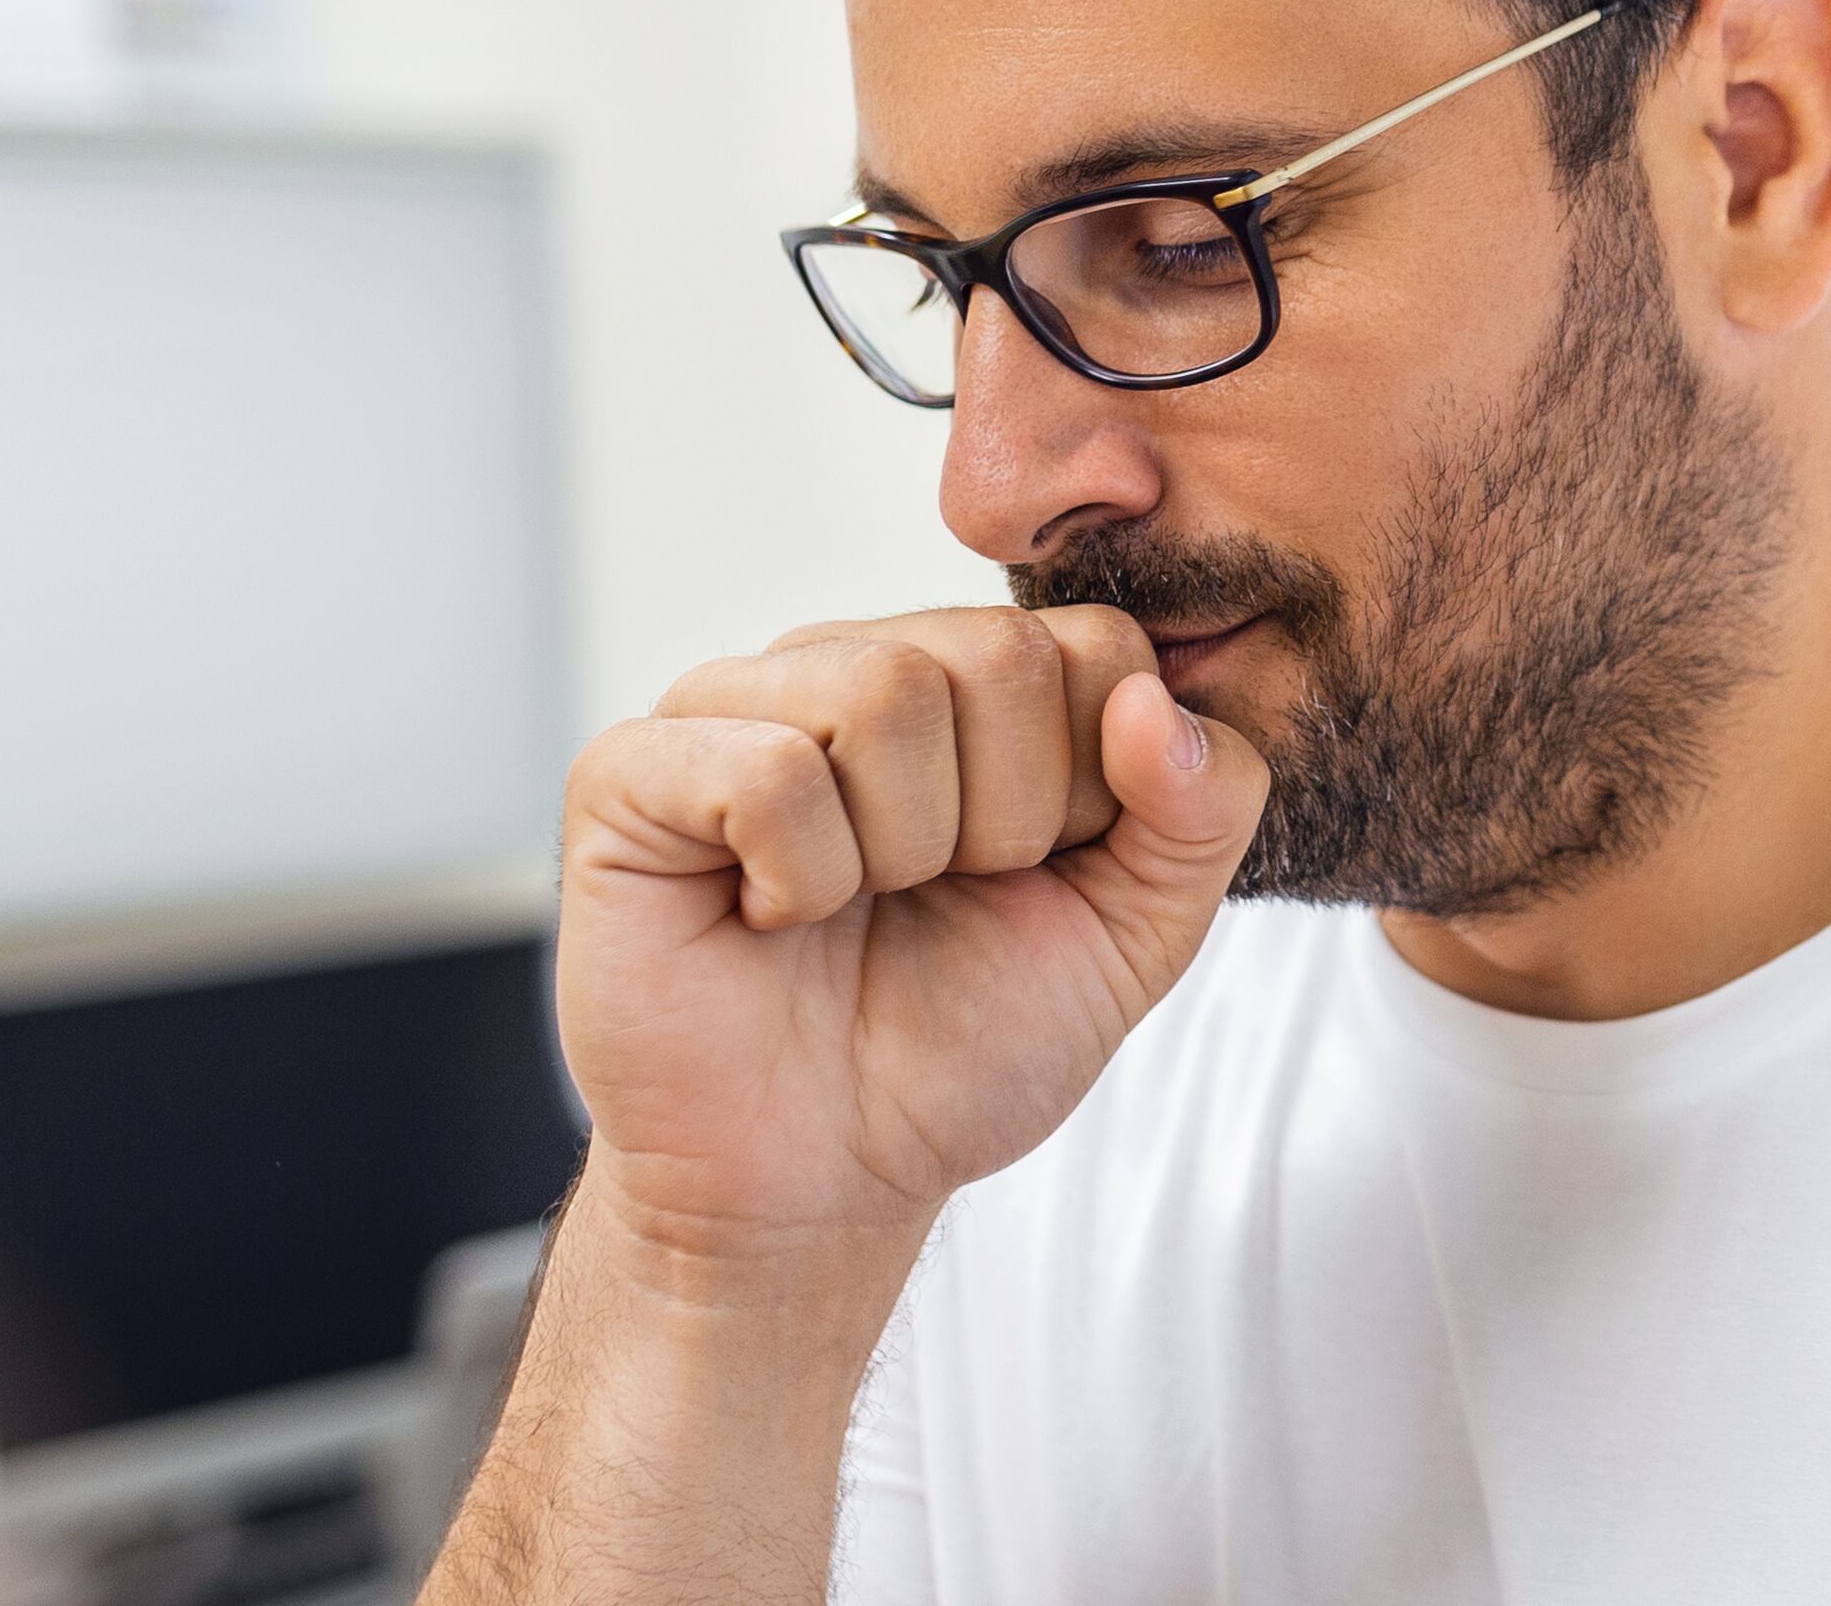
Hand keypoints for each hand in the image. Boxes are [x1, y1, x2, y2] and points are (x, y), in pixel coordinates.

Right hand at [551, 605, 1268, 1261]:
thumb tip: (1157, 701)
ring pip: (886, 689)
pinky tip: (769, 918)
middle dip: (1003, 825)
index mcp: (965, 680)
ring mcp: (728, 704)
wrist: (822, 1183)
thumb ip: (1202, 810)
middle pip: (996, 654)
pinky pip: (768, 768)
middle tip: (932, 900)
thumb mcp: (1134, 934)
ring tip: (852, 908)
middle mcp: (846, 661)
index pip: (1096, 646)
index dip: (1093, 794)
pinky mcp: (628, 772)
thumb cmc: (963, 1046)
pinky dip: (799, 876)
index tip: (1028, 877)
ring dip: (901, 850)